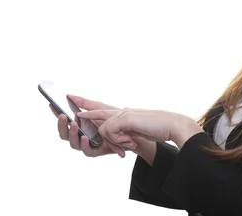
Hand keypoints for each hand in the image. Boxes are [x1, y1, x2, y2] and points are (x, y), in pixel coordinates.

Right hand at [50, 95, 136, 157]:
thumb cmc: (113, 118)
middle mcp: (80, 135)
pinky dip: (84, 144)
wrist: (130, 130)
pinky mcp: (96, 151)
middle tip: (62, 115)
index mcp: (79, 125)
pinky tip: (85, 137)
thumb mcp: (98, 107)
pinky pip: (86, 151)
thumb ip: (83, 103)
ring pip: (73, 143)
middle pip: (64, 134)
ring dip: (72, 134)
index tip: (52, 104)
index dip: (56, 114)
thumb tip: (68, 95)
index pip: (64, 121)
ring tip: (73, 124)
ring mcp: (87, 144)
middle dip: (61, 125)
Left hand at [77, 108, 203, 148]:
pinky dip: (119, 140)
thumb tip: (116, 135)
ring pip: (104, 127)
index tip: (76, 100)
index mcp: (125, 114)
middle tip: (70, 97)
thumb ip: (125, 133)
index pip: (104, 108)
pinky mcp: (125, 118)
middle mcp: (122, 111)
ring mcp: (123, 113)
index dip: (90, 106)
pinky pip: (111, 132)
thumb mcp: (137, 133)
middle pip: (98, 107)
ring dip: (114, 141)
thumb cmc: (158, 130)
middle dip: (83, 104)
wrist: (172, 125)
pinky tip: (130, 143)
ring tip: (130, 144)